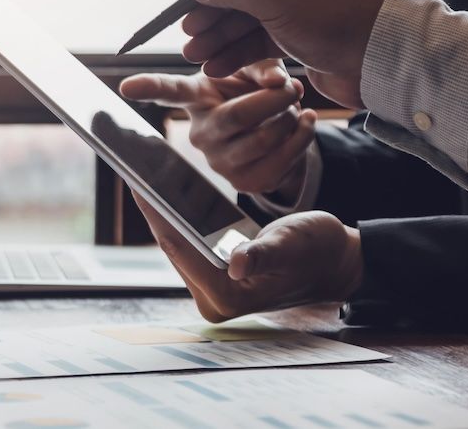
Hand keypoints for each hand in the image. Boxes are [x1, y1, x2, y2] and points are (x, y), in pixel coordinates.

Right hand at [120, 59, 316, 198]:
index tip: (125, 86)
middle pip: (238, 116)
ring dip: (291, 118)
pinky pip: (281, 160)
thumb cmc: (257, 92)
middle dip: (275, 99)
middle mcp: (199, 134)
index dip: (148, 87)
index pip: (169, 92)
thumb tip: (278, 82)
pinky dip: (302, 137)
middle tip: (294, 86)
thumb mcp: (257, 70)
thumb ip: (264, 66)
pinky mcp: (245, 183)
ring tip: (295, 107)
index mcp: (196, 98)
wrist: (277, 131)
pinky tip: (305, 123)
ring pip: (264, 139)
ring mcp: (219, 163)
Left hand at [133, 193, 361, 321]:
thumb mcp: (292, 245)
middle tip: (132, 168)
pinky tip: (164, 190)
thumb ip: (265, 254)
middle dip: (153, 207)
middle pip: (172, 245)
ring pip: (176, 243)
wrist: (335, 262)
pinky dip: (177, 217)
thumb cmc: (319, 251)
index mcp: (226, 296)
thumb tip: (239, 263)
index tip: (135, 179)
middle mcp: (213, 300)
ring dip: (161, 211)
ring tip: (141, 174)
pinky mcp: (214, 278)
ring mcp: (212, 291)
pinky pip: (188, 243)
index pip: (178, 246)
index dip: (155, 210)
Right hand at [181, 0, 390, 107]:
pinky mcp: (305, 32)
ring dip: (220, 35)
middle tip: (188, 30)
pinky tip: (216, 66)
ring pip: (250, 13)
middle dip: (212, 10)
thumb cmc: (335, 16)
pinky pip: (263, 36)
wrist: (385, 61)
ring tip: (194, 55)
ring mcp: (304, 0)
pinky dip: (239, 51)